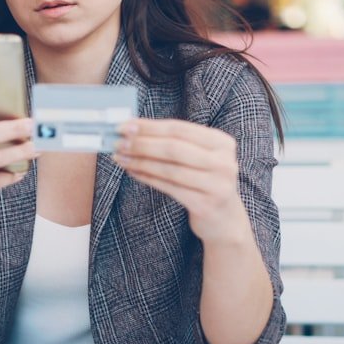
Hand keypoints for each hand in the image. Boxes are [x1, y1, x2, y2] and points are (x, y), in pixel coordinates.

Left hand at [112, 119, 248, 243]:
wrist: (224, 218)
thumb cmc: (204, 180)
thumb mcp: (199, 157)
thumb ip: (173, 141)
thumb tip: (133, 129)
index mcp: (222, 142)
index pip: (179, 128)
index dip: (150, 126)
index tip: (125, 125)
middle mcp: (223, 162)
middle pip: (174, 148)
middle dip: (142, 144)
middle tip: (118, 142)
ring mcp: (217, 185)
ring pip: (169, 169)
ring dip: (140, 162)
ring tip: (120, 157)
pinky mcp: (205, 205)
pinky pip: (169, 187)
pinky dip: (147, 178)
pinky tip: (132, 172)